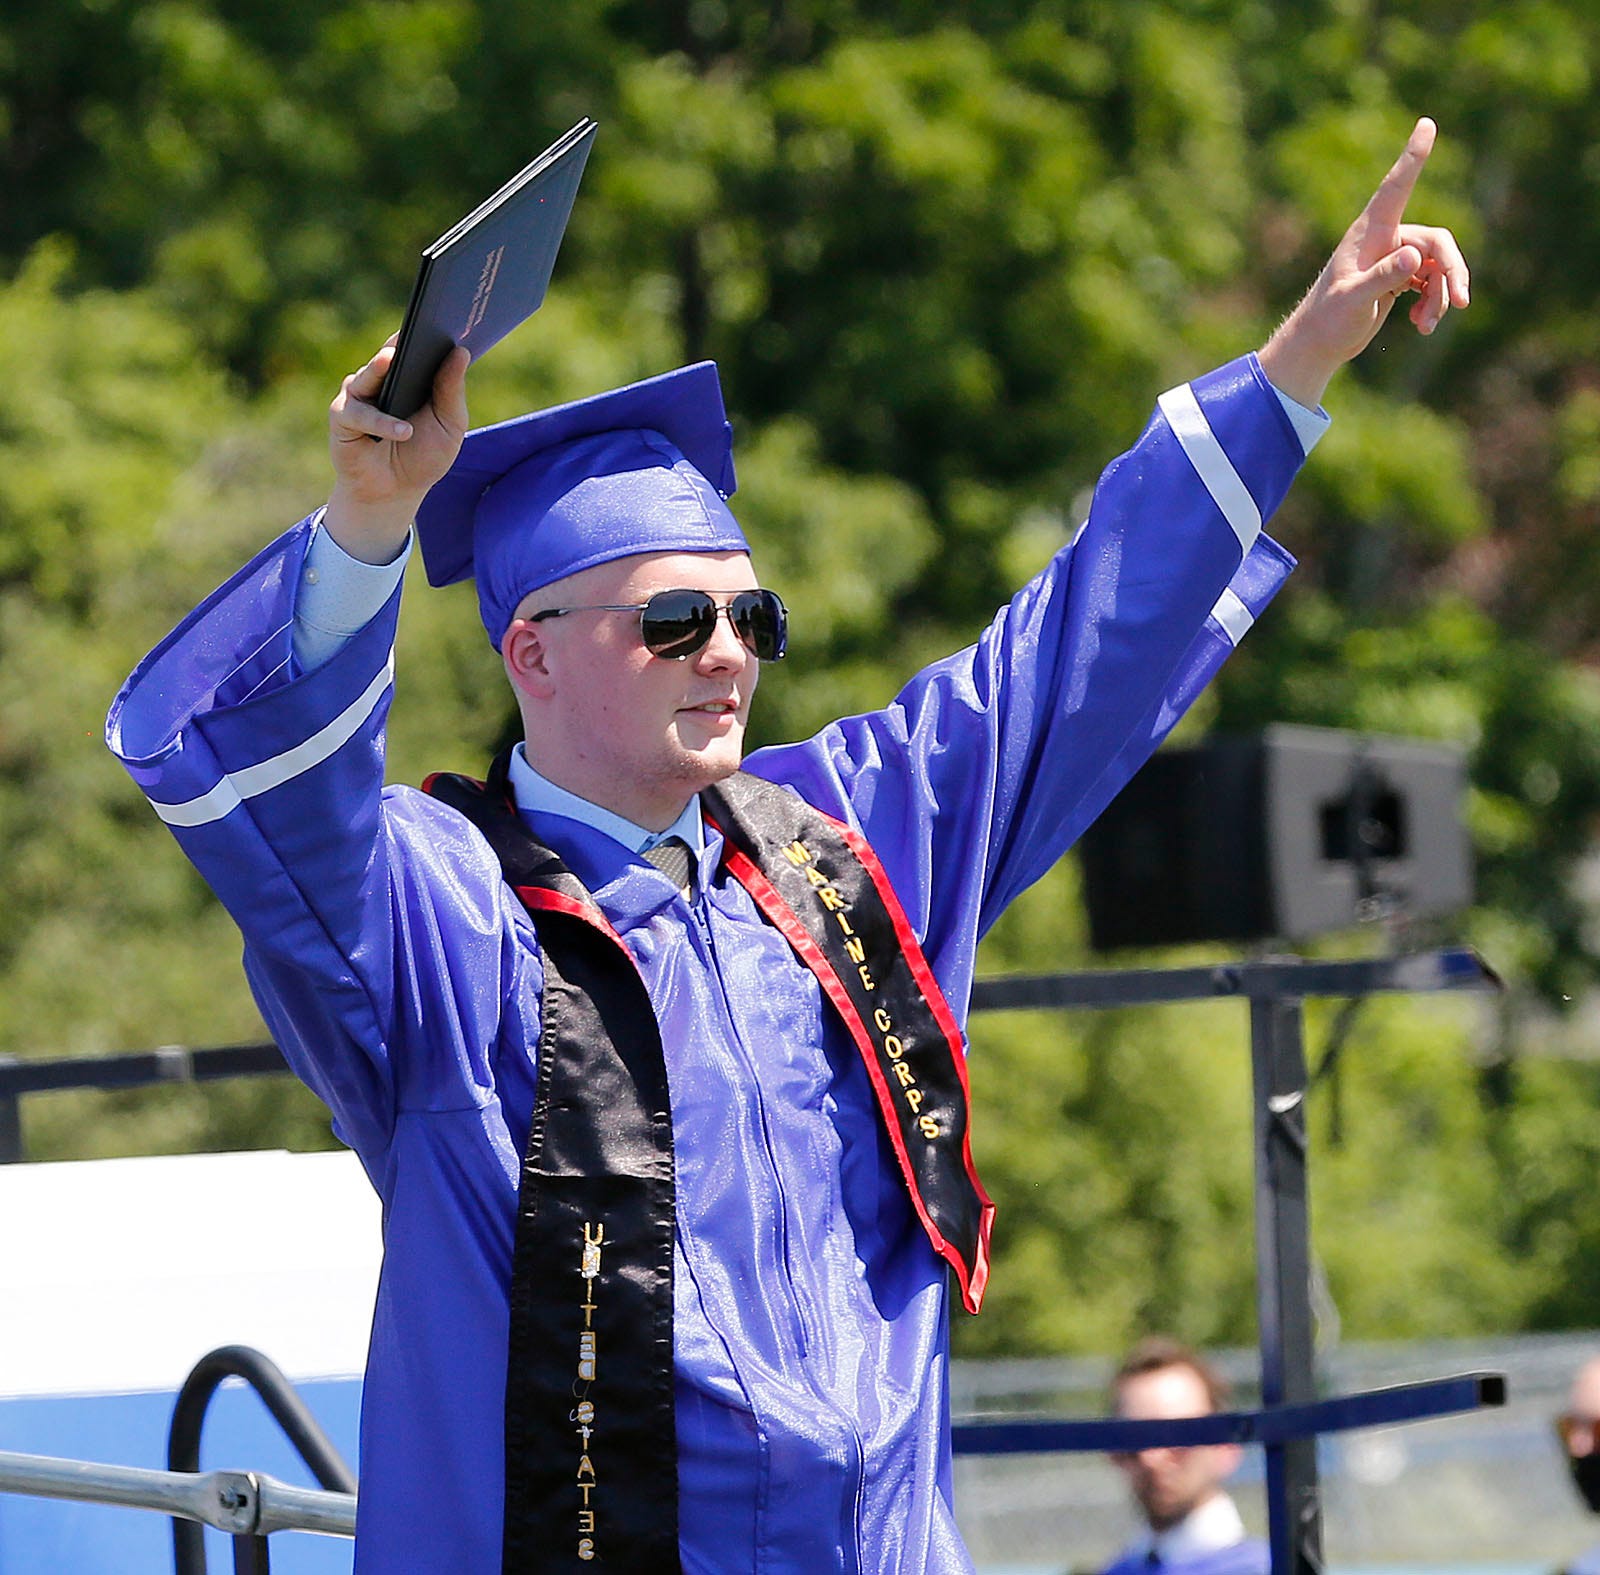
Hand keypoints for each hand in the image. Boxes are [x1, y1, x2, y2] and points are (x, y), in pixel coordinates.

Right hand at [324, 339, 470, 562]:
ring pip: (368, 375)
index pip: (415, 345)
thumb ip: (451, 391)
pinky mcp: (343, 418)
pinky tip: (403, 430)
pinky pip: (360, 414)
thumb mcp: (449, 425)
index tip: (443, 313)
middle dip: (402, 340)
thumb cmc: (424, 456)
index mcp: (406, 374)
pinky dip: (381, 422)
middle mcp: (379, 378)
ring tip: (392, 360)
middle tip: (414, 326)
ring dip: (380, 368)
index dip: (427, 331)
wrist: (396, 493)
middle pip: (390, 353)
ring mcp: (358, 395)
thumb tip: (461, 352)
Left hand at [1258, 117, 1469, 409]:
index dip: (1413, 157)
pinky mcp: (1398, 276)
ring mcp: (1393, 257)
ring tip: (1427, 326)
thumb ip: (1382, 278)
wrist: (1318, 345)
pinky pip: (1430, 280)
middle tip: (1460, 303)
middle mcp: (1385, 238)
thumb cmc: (1328, 321)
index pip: (1396, 188)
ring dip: (1440, 295)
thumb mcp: (1353, 301)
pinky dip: (1432, 302)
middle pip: (1436, 242)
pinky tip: (1421, 325)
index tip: (1427, 123)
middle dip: (1451, 272)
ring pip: (1436, 265)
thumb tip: (1414, 257)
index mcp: (1370, 233)